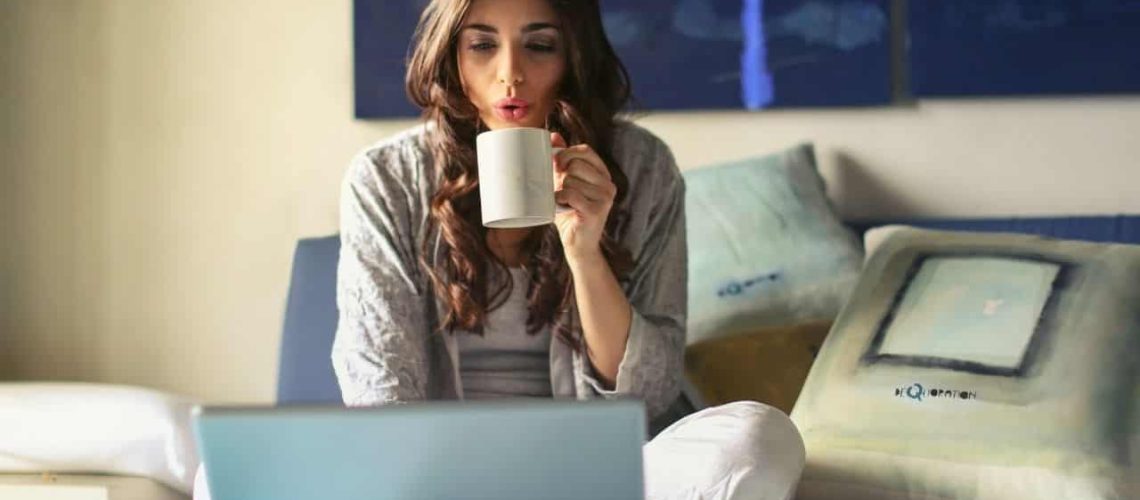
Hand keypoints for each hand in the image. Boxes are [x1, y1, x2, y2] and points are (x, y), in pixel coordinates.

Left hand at [551, 132, 616, 264]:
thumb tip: (553, 136)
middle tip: (559, 188)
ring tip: (563, 203)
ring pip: (571, 180)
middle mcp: (608, 185)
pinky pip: (570, 194)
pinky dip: (559, 199)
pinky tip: (560, 206)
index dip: (567, 152)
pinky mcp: (597, 211)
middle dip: (561, 175)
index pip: (586, 150)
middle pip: (576, 164)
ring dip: (560, 190)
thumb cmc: (570, 213)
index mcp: (603, 175)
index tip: (555, 163)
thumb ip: (563, 161)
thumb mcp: (565, 183)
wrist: (578, 244)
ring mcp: (605, 198)